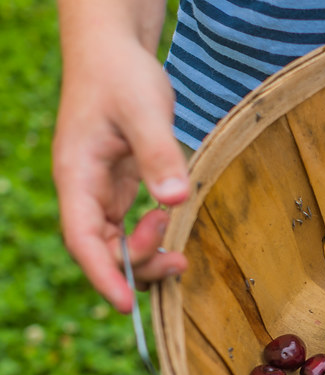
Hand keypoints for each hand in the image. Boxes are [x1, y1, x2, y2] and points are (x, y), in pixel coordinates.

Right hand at [52, 28, 189, 313]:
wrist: (115, 50)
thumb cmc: (123, 75)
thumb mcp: (145, 110)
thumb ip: (159, 156)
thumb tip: (174, 200)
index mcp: (77, 174)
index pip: (83, 238)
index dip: (102, 274)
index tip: (125, 304)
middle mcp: (82, 188)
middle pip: (100, 248)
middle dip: (135, 265)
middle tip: (178, 259)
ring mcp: (98, 189)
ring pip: (113, 242)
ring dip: (143, 256)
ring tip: (179, 256)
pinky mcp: (117, 185)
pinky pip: (126, 226)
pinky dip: (147, 239)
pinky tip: (170, 236)